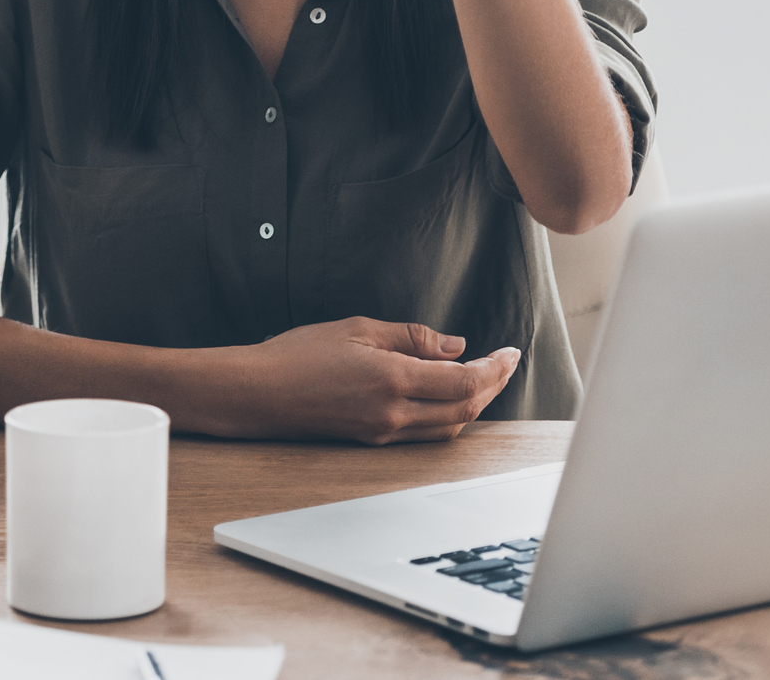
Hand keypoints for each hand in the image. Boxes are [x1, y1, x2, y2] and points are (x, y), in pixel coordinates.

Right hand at [232, 317, 519, 444]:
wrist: (258, 393)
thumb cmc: (298, 355)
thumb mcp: (358, 330)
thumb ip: (412, 337)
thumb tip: (455, 346)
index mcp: (393, 380)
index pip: (464, 381)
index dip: (496, 368)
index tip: (511, 352)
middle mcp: (393, 413)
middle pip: (464, 409)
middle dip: (493, 386)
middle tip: (506, 363)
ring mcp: (383, 432)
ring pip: (448, 427)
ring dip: (474, 403)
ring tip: (485, 377)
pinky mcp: (372, 439)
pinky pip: (425, 433)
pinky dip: (449, 415)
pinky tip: (448, 395)